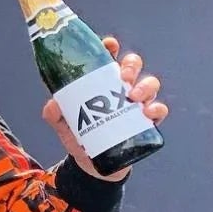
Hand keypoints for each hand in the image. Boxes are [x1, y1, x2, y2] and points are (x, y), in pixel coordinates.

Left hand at [43, 38, 166, 179]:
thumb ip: (54, 113)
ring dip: (145, 85)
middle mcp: (121, 89)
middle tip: (122, 77)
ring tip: (133, 96)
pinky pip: (159, 110)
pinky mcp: (147, 123)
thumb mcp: (62, 125)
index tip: (109, 45)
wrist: (91, 166)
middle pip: (133, 65)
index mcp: (101, 83)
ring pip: (150, 84)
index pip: (108, 58)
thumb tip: (54, 104)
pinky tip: (147, 112)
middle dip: (131, 65)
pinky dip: (156, 108)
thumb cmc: (79, 137)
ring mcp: (136, 105)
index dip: (111, 47)